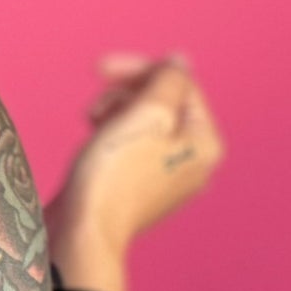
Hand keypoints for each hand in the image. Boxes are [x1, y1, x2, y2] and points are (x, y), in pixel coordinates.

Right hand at [49, 54, 225, 255]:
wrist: (84, 230)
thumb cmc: (115, 173)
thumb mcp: (148, 113)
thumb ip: (168, 80)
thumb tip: (179, 61)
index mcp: (205, 143)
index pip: (180, 84)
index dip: (139, 70)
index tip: (100, 69)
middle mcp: (193, 162)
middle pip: (164, 104)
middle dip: (125, 94)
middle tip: (94, 104)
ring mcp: (166, 178)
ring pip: (145, 124)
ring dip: (115, 112)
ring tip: (90, 123)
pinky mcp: (138, 188)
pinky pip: (132, 147)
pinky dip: (112, 135)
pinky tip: (93, 140)